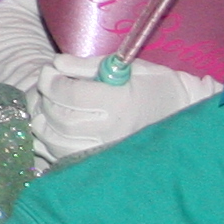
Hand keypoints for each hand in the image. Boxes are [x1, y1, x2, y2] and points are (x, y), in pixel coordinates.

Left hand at [29, 52, 219, 163]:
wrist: (179, 109)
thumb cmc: (152, 83)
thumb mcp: (124, 65)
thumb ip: (87, 65)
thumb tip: (57, 64)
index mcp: (120, 101)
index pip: (72, 94)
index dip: (52, 81)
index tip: (48, 70)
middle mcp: (114, 129)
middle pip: (62, 119)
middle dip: (46, 100)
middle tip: (47, 86)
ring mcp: (108, 148)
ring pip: (59, 142)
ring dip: (44, 123)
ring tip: (46, 106)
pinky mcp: (104, 160)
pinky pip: (66, 157)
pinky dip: (51, 142)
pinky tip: (52, 127)